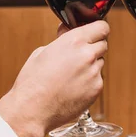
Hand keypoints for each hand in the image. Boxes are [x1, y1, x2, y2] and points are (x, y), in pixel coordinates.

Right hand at [0, 21, 108, 136]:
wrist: (32, 109)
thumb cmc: (33, 82)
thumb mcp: (42, 52)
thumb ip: (61, 39)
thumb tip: (67, 31)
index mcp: (74, 41)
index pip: (101, 27)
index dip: (98, 30)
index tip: (95, 33)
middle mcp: (87, 55)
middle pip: (103, 44)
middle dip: (93, 47)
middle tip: (79, 55)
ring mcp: (94, 73)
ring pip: (100, 63)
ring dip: (91, 65)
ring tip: (71, 75)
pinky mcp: (96, 90)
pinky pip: (97, 80)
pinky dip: (89, 82)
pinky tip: (73, 87)